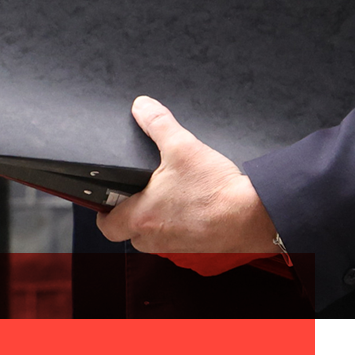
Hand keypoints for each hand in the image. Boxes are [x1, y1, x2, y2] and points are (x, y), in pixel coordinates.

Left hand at [95, 95, 280, 275]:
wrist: (252, 217)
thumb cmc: (214, 190)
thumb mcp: (182, 146)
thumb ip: (158, 123)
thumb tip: (142, 106)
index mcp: (141, 217)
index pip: (107, 227)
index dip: (103, 213)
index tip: (107, 199)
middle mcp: (155, 238)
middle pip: (129, 233)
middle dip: (130, 215)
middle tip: (137, 192)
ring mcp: (176, 246)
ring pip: (153, 237)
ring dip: (155, 220)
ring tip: (166, 195)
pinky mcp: (197, 248)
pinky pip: (176, 239)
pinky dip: (177, 225)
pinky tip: (190, 204)